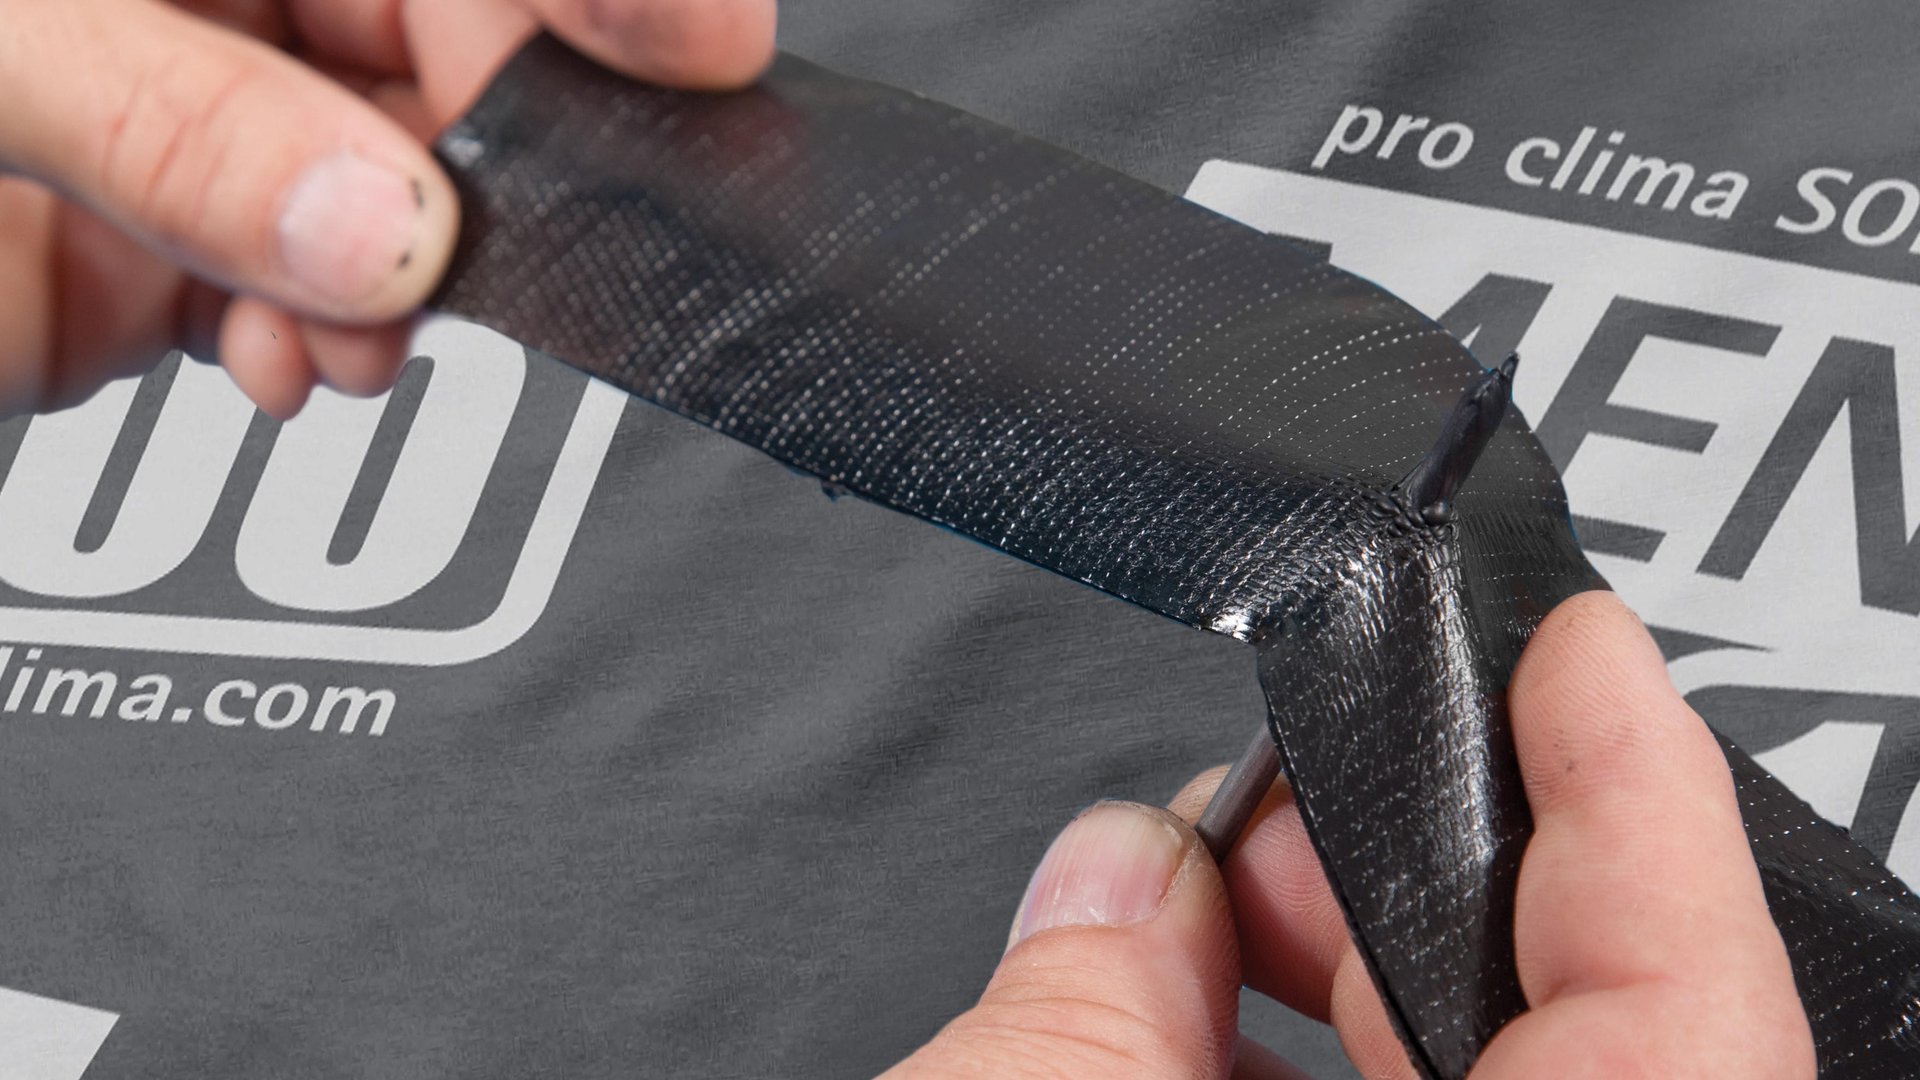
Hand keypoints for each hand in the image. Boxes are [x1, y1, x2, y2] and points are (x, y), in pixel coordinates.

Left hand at [0, 0, 775, 417]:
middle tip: (485, 245)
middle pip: (454, 60)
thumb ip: (186, 136)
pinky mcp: (193, 245)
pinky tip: (286, 363)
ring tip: (348, 336)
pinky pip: (322, 296)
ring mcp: (208, 117)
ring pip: (399, 197)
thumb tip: (392, 229)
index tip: (702, 51)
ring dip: (409, 290)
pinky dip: (334, 351)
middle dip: (488, 169)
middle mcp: (218, 1)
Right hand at [886, 592, 1815, 1078]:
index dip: (1638, 794)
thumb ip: (1082, 1004)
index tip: (1584, 651)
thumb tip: (1123, 881)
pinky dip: (1288, 1076)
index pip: (1688, 1013)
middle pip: (1561, 1024)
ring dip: (1328, 987)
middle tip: (1273, 793)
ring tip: (1195, 915)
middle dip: (1402, 875)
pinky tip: (1181, 1028)